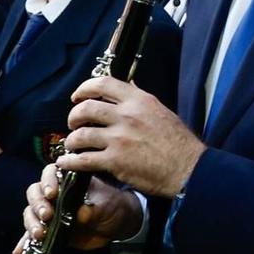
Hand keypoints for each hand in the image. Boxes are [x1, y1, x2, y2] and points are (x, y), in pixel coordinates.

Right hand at [19, 163, 145, 253]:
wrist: (116, 224)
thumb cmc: (112, 206)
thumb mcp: (106, 205)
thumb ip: (92, 208)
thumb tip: (79, 214)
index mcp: (68, 180)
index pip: (50, 173)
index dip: (47, 181)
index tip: (52, 193)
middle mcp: (54, 194)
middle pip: (35, 193)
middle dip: (38, 204)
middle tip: (47, 215)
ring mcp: (50, 212)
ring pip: (31, 213)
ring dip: (31, 223)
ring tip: (39, 234)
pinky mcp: (49, 230)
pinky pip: (32, 235)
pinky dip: (25, 243)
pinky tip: (18, 252)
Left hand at [60, 76, 203, 196]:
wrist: (187, 169)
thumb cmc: (179, 143)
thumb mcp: (161, 111)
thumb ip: (140, 101)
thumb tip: (127, 88)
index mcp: (139, 101)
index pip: (103, 84)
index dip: (84, 89)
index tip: (77, 96)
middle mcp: (127, 116)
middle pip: (86, 109)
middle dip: (74, 116)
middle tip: (73, 123)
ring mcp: (119, 139)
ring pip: (81, 135)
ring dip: (71, 140)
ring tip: (72, 145)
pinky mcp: (115, 161)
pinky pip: (83, 159)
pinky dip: (70, 161)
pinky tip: (66, 162)